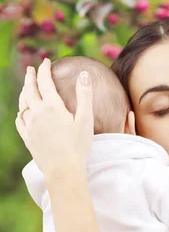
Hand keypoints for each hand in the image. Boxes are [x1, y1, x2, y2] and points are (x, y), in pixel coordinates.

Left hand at [15, 58, 93, 176]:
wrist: (63, 169)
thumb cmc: (78, 146)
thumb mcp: (86, 120)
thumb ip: (84, 96)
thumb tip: (83, 74)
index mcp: (52, 107)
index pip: (45, 82)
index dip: (45, 69)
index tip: (46, 61)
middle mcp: (37, 113)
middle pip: (29, 90)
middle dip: (30, 77)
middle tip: (30, 69)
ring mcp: (30, 126)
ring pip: (23, 104)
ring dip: (24, 93)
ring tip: (26, 88)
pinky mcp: (27, 138)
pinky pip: (20, 121)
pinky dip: (21, 113)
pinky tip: (23, 113)